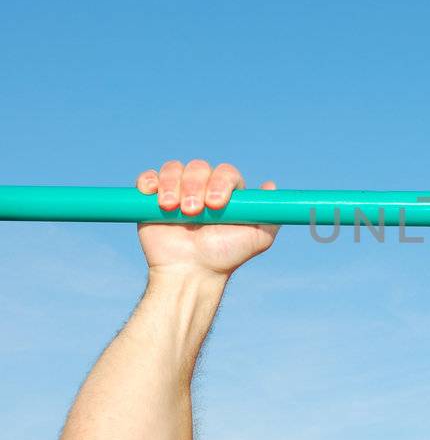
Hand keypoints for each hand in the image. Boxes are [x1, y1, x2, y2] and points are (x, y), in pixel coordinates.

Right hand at [135, 159, 279, 276]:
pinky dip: (148, 180)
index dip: (221, 182)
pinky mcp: (153, 199)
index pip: (226, 172)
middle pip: (199, 167)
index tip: (217, 204)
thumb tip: (271, 185)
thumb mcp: (257, 239)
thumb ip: (270, 215)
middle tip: (193, 212)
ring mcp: (177, 191)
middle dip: (195, 186)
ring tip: (171, 208)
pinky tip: (151, 193)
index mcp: (227, 192)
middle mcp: (203, 188)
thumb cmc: (224, 257)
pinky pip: (149, 177)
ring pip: (174, 169)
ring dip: (172, 184)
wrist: (191, 272)